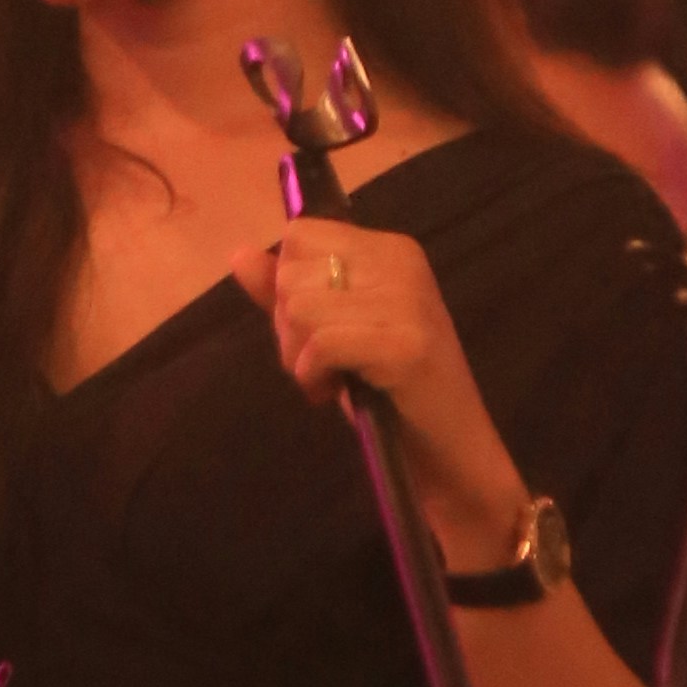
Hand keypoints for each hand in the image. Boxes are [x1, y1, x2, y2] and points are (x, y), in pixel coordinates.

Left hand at [231, 220, 531, 572]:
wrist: (448, 451)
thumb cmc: (388, 392)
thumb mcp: (330, 331)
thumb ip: (285, 292)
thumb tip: (239, 255)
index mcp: (391, 249)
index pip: (300, 235)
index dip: (287, 286)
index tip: (312, 329)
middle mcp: (403, 263)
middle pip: (292, 273)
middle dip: (288, 327)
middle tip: (319, 363)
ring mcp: (408, 301)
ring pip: (300, 307)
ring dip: (298, 357)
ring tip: (328, 380)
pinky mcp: (405, 345)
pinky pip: (321, 343)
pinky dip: (313, 375)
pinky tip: (331, 393)